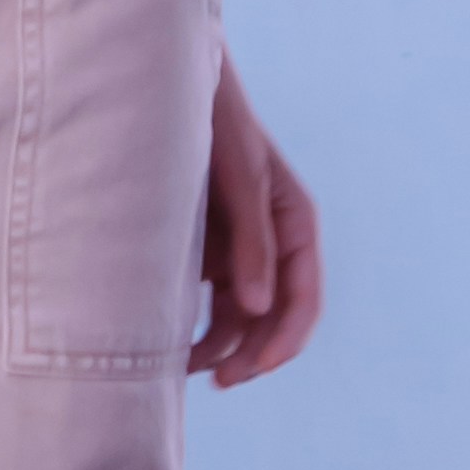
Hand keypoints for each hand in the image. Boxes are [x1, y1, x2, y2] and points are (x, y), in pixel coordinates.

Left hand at [194, 52, 319, 388]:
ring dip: (218, 347)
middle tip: (217, 381)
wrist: (167, 88)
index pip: (302, 298)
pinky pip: (210, 303)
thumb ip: (251, 242)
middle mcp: (271, 243)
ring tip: (177, 368)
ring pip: (239, 318)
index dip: (283, 340)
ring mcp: (239, 249)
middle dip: (249, 354)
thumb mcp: (240, 179)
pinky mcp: (205, 251)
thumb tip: (258, 309)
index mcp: (295, 224)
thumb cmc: (213, 123)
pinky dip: (196, 327)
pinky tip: (171, 347)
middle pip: (272, 317)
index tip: (253, 369)